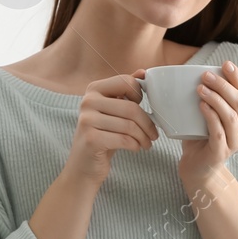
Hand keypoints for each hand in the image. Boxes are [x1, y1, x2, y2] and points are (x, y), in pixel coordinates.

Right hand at [66, 69, 160, 185]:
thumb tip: (143, 72)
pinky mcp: (91, 139)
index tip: (143, 108)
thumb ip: (125, 91)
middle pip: (131, 107)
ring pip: (129, 126)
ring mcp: (87, 120)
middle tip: (154, 135)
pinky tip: (135, 148)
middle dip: (148, 124)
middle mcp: (87, 102)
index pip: (126, 82)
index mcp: (93, 89)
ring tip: (146, 144)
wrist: (83, 166)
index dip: (140, 95)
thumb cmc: (102, 136)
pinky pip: (124, 139)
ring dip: (143, 137)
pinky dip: (135, 146)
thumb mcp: (112, 111)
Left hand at [178, 60, 237, 183]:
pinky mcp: (221, 152)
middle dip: (224, 85)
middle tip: (206, 75)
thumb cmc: (201, 135)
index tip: (225, 64)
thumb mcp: (210, 112)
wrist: (196, 166)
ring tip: (200, 88)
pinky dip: (210, 116)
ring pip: (231, 116)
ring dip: (216, 99)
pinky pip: (219, 132)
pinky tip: (201, 105)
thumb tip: (230, 72)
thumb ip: (219, 95)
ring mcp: (234, 142)